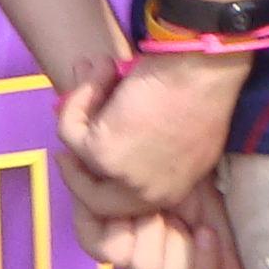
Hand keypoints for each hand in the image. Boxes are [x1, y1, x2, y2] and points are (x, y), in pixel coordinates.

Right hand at [57, 52, 243, 214]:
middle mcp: (151, 194)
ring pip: (78, 160)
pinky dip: (79, 97)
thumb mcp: (172, 125)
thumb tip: (101, 117)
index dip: (103, 178)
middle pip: (97, 200)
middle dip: (76, 172)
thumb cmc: (201, 86)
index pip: (126, 199)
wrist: (204, 69)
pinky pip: (70, 130)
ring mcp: (125, 179)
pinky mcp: (102, 155)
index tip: (85, 157)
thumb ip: (137, 133)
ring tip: (101, 72)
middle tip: (65, 150)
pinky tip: (102, 69)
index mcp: (174, 190)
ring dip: (82, 112)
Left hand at [69, 177, 247, 268]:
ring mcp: (123, 247)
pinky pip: (101, 248)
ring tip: (155, 207)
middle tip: (176, 215)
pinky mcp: (90, 227)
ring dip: (152, 236)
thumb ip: (226, 248)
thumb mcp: (211, 207)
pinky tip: (129, 208)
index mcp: (183, 257)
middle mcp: (153, 258)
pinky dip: (117, 228)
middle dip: (177, 248)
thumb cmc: (185, 172)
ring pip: (140, 267)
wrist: (159, 134)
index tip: (206, 232)